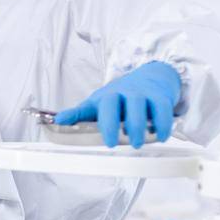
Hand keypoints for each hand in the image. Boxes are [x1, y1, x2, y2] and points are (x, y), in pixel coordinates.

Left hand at [54, 61, 181, 148]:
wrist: (153, 76)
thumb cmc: (123, 96)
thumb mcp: (99, 103)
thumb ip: (81, 114)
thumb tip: (57, 120)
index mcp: (105, 97)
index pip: (89, 107)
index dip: (75, 115)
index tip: (63, 122)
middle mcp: (122, 93)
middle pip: (114, 104)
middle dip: (111, 124)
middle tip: (112, 144)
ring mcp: (142, 94)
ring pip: (139, 106)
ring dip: (138, 126)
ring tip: (138, 143)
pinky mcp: (160, 97)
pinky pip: (162, 110)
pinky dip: (162, 124)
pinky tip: (160, 136)